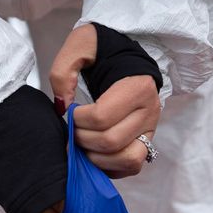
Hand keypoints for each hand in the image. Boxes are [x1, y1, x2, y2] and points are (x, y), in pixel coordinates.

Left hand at [50, 24, 160, 178]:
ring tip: (83, 144)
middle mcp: (150, 111)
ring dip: (98, 158)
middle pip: (112, 142)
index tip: (71, 111)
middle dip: (83, 140)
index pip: (102, 117)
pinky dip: (110, 166)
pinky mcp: (146, 142)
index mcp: (138, 87)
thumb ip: (63, 71)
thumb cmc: (104, 51)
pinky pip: (131, 166)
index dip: (78, 120)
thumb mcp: (80, 45)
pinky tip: (93, 153)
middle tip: (72, 130)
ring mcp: (150, 130)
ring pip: (128, 160)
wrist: (126, 56)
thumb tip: (62, 107)